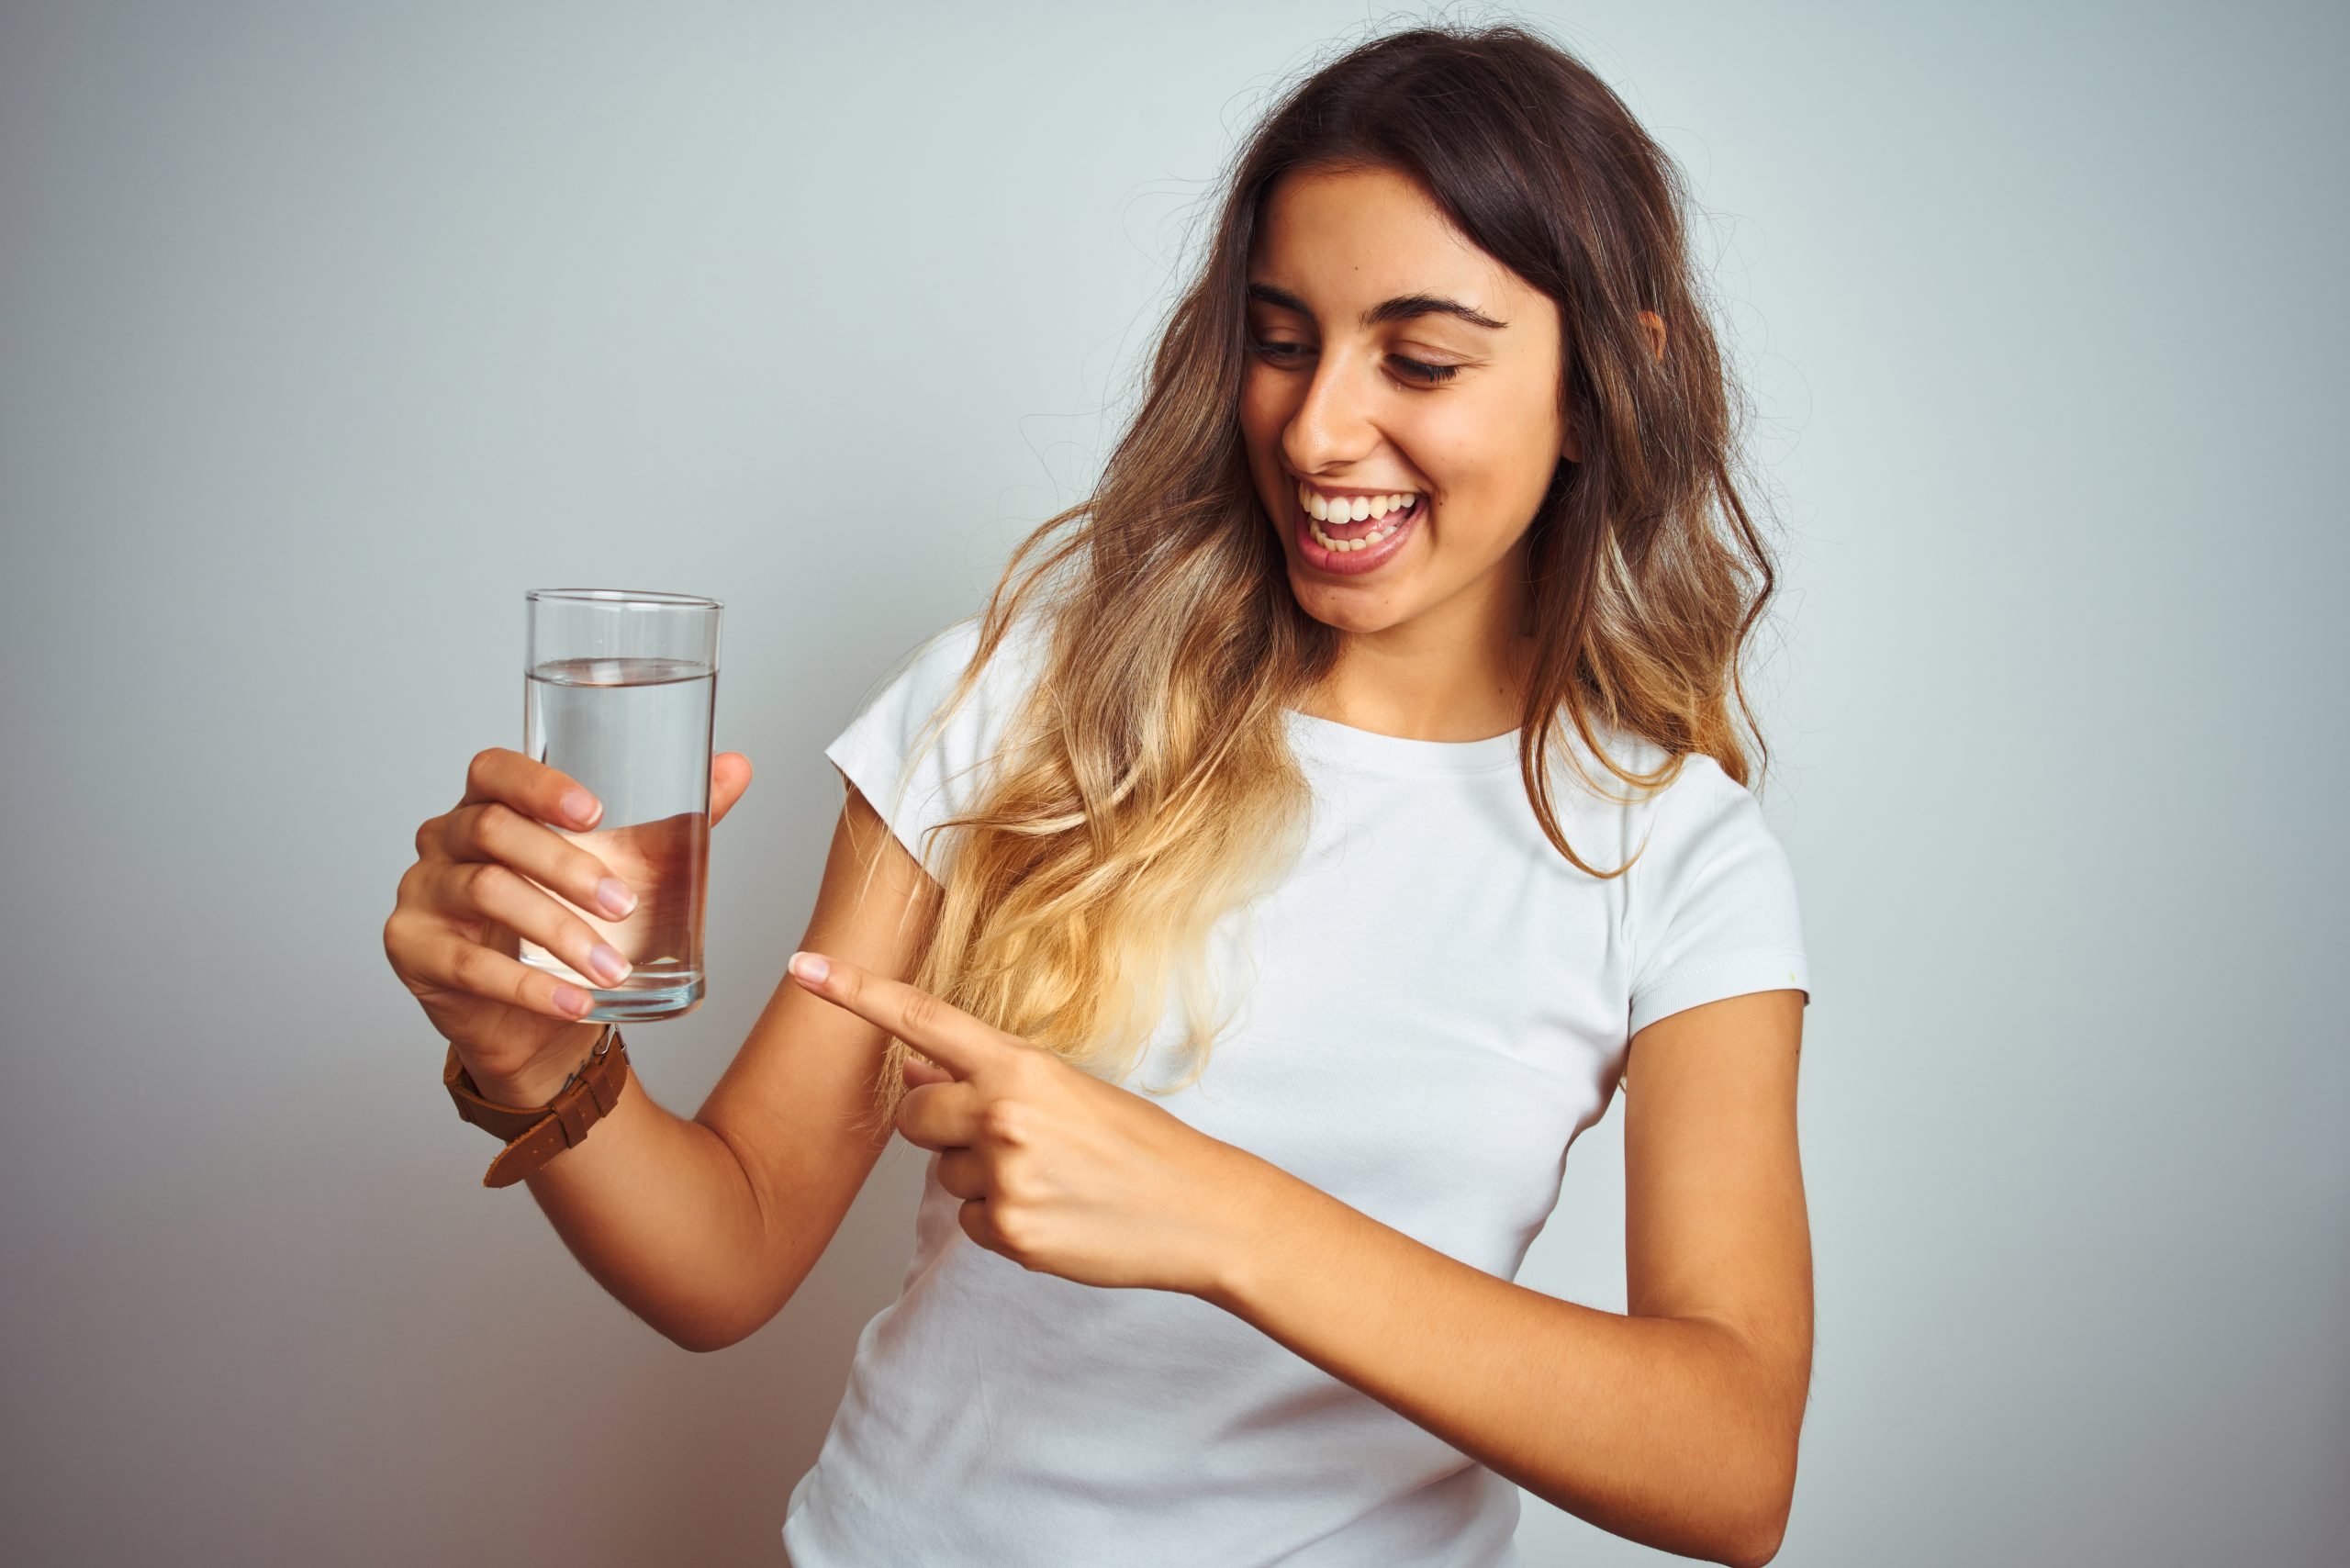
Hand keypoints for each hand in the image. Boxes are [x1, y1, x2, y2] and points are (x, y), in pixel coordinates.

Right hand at [385, 747, 752, 1098]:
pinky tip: (575, 1002)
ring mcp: (422, 894)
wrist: (536, 1020)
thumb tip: (738, 766)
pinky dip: (530, 986)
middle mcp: (444, 840)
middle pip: (493, 830)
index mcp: (489, 805)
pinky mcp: (412, 951)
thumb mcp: (629, 869)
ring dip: (558, 930)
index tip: (595, 812)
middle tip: (626, 904)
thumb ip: (679, 819)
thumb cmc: (574, 923)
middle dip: (566, 866)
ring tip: (613, 967)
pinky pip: (469, 964)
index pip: (494, 769)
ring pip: (484, 892)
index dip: (540, 783)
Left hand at [785, 949, 1258, 1298]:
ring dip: (979, 1179)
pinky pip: (968, 1224)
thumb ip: (986, 1079)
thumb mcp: (1067, 1089)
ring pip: (941, 1175)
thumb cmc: (1138, 1144)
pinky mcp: (1009, 1232)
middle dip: (940, 1129)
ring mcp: (1004, 1175)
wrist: (1200, 1208)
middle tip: (1006, 1139)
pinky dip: (1002, 1223)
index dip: (856, 993)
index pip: (922, 1019)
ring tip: (1049, 1178)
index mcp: (1020, 1065)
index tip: (802, 969)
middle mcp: (1003, 1113)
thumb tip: (917, 1076)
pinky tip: (1054, 1214)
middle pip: (913, 1118)